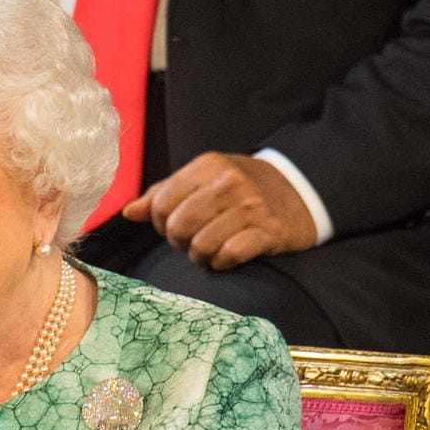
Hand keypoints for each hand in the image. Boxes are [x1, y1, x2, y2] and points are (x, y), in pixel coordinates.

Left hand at [122, 152, 317, 268]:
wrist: (300, 191)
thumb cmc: (240, 188)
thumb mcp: (203, 179)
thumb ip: (163, 193)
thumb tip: (129, 211)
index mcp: (208, 166)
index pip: (161, 202)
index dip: (160, 222)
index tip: (172, 225)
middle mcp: (229, 183)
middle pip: (178, 226)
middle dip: (178, 241)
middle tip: (190, 240)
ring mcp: (252, 207)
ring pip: (202, 245)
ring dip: (200, 255)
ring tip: (209, 249)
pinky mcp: (270, 231)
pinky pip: (230, 254)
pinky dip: (222, 262)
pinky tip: (226, 257)